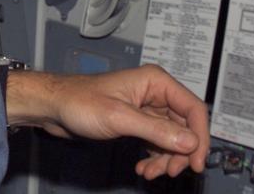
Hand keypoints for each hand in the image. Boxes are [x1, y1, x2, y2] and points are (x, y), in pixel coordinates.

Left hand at [5, 65, 209, 180]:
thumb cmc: (79, 101)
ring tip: (150, 172)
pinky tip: (143, 167)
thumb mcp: (120, 118)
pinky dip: (154, 157)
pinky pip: (157, 142)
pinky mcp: (137, 122)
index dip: (200, 137)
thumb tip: (190, 142)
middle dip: (180, 152)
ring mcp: (147, 109)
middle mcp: (155, 93)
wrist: (54, 107)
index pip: (193, 109)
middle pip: (185, 127)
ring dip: (165, 158)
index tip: (196, 161)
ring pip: (172, 138)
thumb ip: (156, 131)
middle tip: (169, 172)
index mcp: (156, 82)